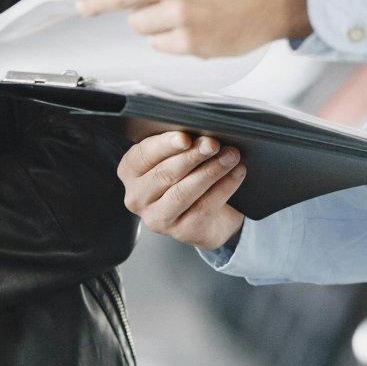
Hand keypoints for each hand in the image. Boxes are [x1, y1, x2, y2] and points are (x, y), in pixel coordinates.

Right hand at [118, 132, 246, 249]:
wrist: (208, 215)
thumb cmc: (188, 178)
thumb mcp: (177, 158)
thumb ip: (181, 145)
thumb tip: (201, 133)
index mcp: (130, 173)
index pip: (143, 155)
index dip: (164, 145)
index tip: (185, 137)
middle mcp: (138, 198)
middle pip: (165, 173)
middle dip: (193, 156)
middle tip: (213, 144)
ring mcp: (158, 218)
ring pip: (183, 192)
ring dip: (210, 171)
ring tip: (230, 156)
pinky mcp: (182, 232)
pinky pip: (204, 207)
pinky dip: (223, 187)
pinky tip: (236, 174)